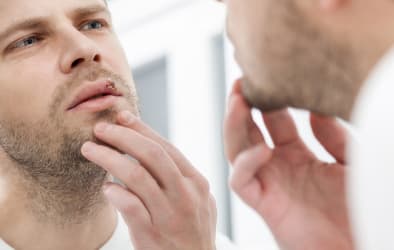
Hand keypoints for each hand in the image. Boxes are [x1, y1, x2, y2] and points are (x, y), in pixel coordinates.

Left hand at [81, 111, 216, 249]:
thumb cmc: (192, 229)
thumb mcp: (198, 199)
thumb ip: (178, 175)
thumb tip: (147, 147)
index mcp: (196, 181)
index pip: (165, 147)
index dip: (141, 129)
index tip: (121, 117)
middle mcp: (185, 194)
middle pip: (151, 154)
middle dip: (122, 136)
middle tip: (100, 129)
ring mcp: (169, 214)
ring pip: (135, 175)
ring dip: (108, 158)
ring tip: (90, 150)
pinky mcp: (151, 234)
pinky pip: (129, 205)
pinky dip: (113, 192)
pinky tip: (105, 188)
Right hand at [223, 81, 352, 249]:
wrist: (359, 245)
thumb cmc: (359, 208)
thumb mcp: (349, 162)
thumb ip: (333, 137)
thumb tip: (315, 110)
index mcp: (296, 155)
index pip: (273, 121)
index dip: (267, 99)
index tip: (266, 75)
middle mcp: (277, 167)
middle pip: (248, 131)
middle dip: (241, 106)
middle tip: (241, 81)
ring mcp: (269, 184)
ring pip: (236, 151)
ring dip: (233, 126)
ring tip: (237, 101)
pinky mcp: (265, 204)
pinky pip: (242, 182)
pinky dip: (246, 164)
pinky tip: (262, 148)